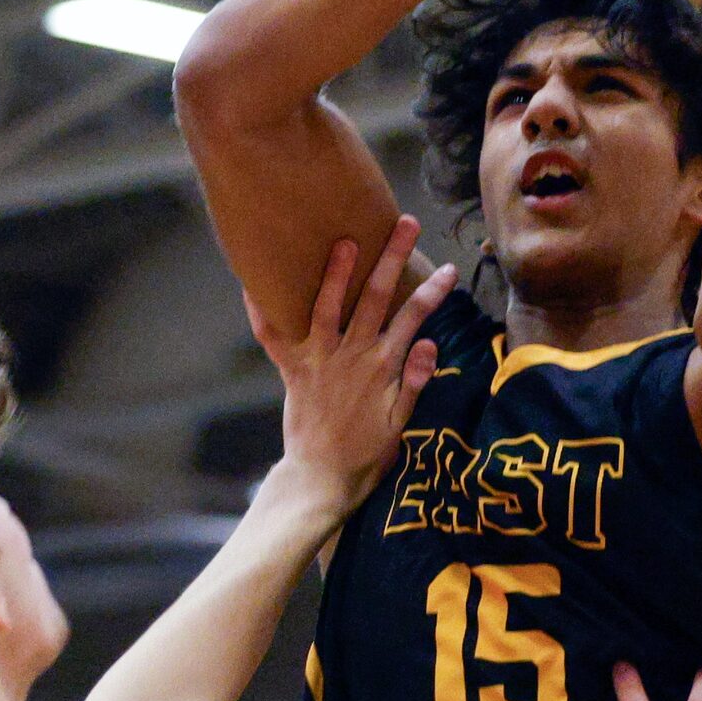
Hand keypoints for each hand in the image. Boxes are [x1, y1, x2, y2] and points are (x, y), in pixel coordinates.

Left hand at [246, 216, 456, 517]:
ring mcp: (320, 361)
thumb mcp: (401, 422)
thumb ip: (415, 381)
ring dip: (337, 273)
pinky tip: (253, 283)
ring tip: (345, 239)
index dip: (432, 292)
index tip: (449, 267)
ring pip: (328, 308)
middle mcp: (351, 357)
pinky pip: (273, 337)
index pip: (413, 319)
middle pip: (374, 299)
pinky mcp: (292, 371)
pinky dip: (262, 312)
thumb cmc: (366, 452)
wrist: (322, 478)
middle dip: (391, 258)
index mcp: (382, 368)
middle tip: (405, 222)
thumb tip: (431, 344)